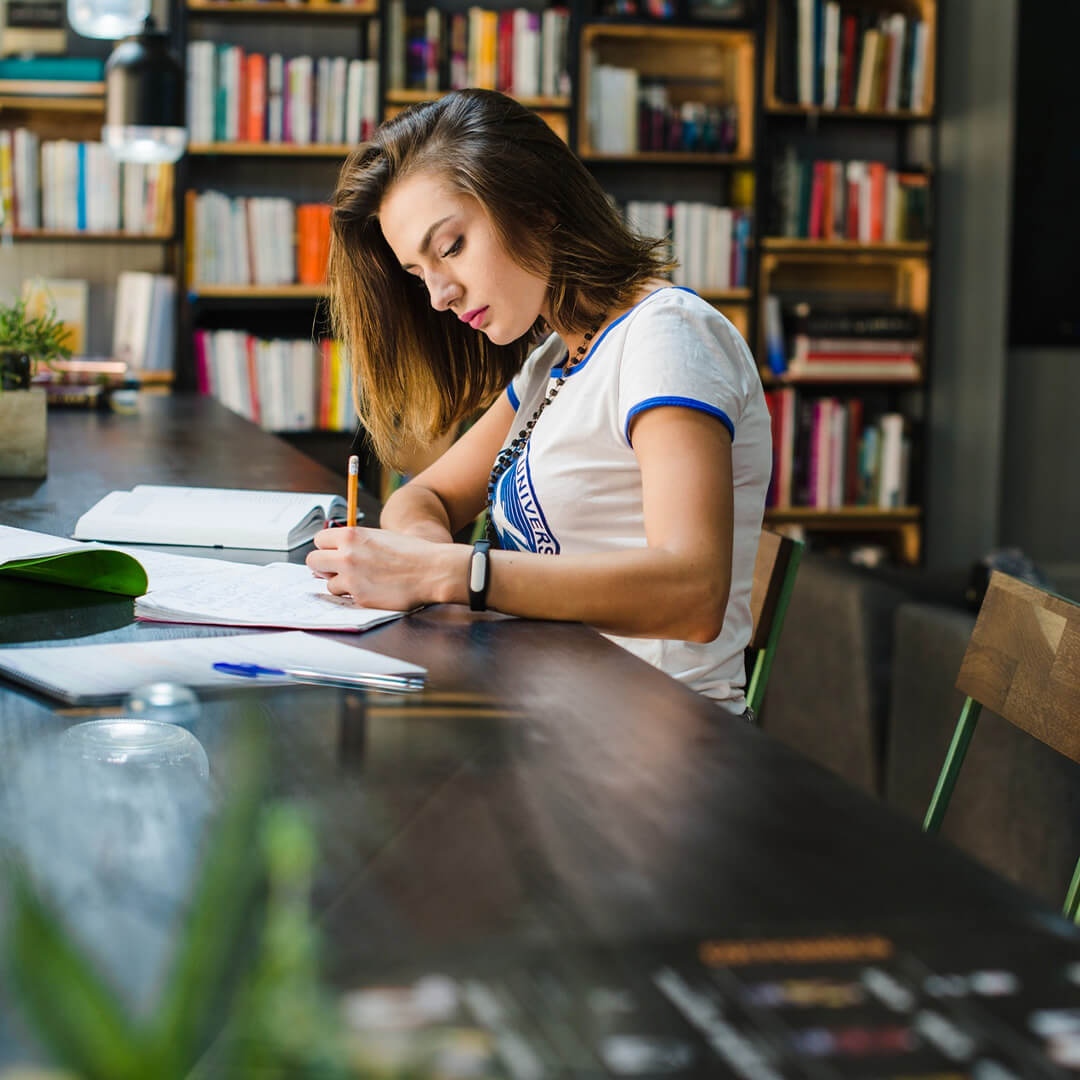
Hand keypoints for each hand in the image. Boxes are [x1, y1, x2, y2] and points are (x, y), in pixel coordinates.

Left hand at [307, 527, 466, 610]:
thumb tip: (336, 553)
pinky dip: (354, 596)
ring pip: (328, 582)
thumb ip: (356, 543)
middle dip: (323, 566)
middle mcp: (346, 555)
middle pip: (313, 561)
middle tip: (337, 570)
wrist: (432, 570)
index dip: (327, 548)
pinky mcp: (359, 596)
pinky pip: (345, 597)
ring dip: (341, 583)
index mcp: (352, 535)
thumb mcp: (380, 537)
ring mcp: (351, 577)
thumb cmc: (411, 553)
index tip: (333, 553)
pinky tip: (371, 590)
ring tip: (362, 581)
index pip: (320, 540)